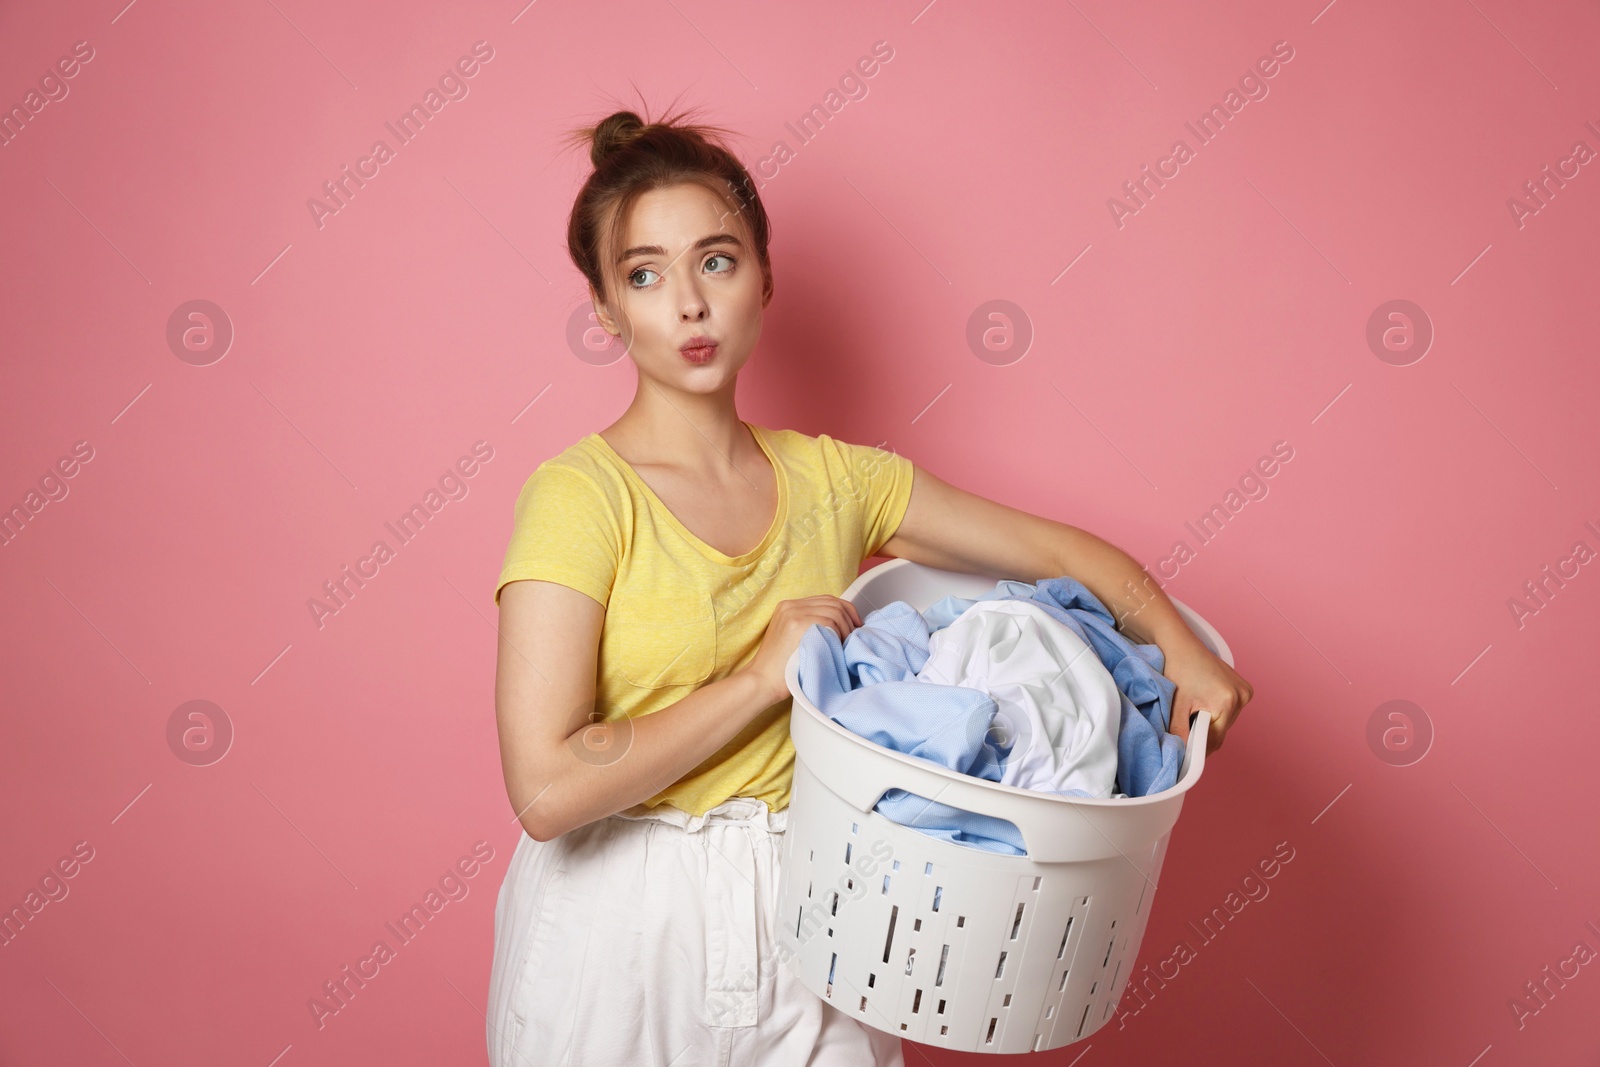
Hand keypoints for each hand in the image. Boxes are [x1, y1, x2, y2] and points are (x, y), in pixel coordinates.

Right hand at [745, 595, 862, 703]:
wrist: (762, 681)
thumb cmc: (781, 668)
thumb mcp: (795, 639)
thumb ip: (812, 626)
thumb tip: (844, 625)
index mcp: (788, 607)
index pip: (826, 600)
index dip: (846, 611)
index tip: (856, 626)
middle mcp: (790, 605)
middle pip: (833, 602)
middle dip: (850, 618)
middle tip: (856, 636)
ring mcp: (793, 612)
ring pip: (835, 611)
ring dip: (846, 628)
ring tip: (845, 645)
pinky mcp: (797, 622)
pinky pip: (830, 621)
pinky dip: (840, 633)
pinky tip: (838, 647)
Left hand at [1161, 636, 1252, 754]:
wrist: (1182, 646)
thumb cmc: (1179, 671)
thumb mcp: (1177, 705)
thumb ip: (1180, 731)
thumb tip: (1182, 753)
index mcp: (1226, 701)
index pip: (1215, 739)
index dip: (1200, 747)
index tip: (1188, 750)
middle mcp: (1241, 697)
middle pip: (1222, 731)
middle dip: (1206, 734)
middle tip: (1188, 728)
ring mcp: (1246, 692)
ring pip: (1227, 722)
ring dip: (1213, 723)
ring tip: (1196, 711)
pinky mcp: (1246, 688)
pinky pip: (1232, 710)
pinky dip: (1220, 712)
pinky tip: (1207, 702)